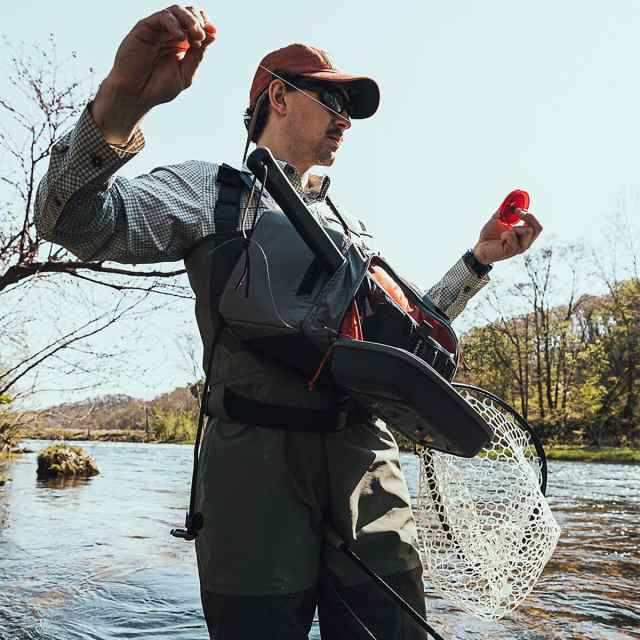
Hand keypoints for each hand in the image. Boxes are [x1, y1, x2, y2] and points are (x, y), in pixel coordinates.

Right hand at [92, 6, 215, 142]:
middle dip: (200, 21)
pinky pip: (162, 17)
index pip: (198, 24)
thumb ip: (197, 55)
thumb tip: (212, 35)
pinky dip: (174, 23)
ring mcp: (158, 30)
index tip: (213, 33)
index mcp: (183, 44)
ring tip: (196, 35)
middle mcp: (171, 34)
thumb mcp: (186, 74)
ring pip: (177, 10)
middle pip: (189, 13)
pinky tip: (180, 37)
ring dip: (190, 20)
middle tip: (202, 36)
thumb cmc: (158, 87)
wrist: (136, 94)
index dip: (207, 25)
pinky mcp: (145, 28)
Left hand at [472, 208, 542, 264]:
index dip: (530, 216)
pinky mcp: (511, 251)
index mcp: (524, 236)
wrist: (479, 248)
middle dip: (528, 217)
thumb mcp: (497, 219)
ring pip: (528, 231)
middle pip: (538, 228)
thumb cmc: (489, 236)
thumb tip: (511, 197)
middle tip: (516, 211)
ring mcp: (519, 248)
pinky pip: (513, 236)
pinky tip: (500, 239)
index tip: (517, 209)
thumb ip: (505, 210)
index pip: (537, 226)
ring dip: (515, 227)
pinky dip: (505, 234)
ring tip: (505, 232)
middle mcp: (525, 243)